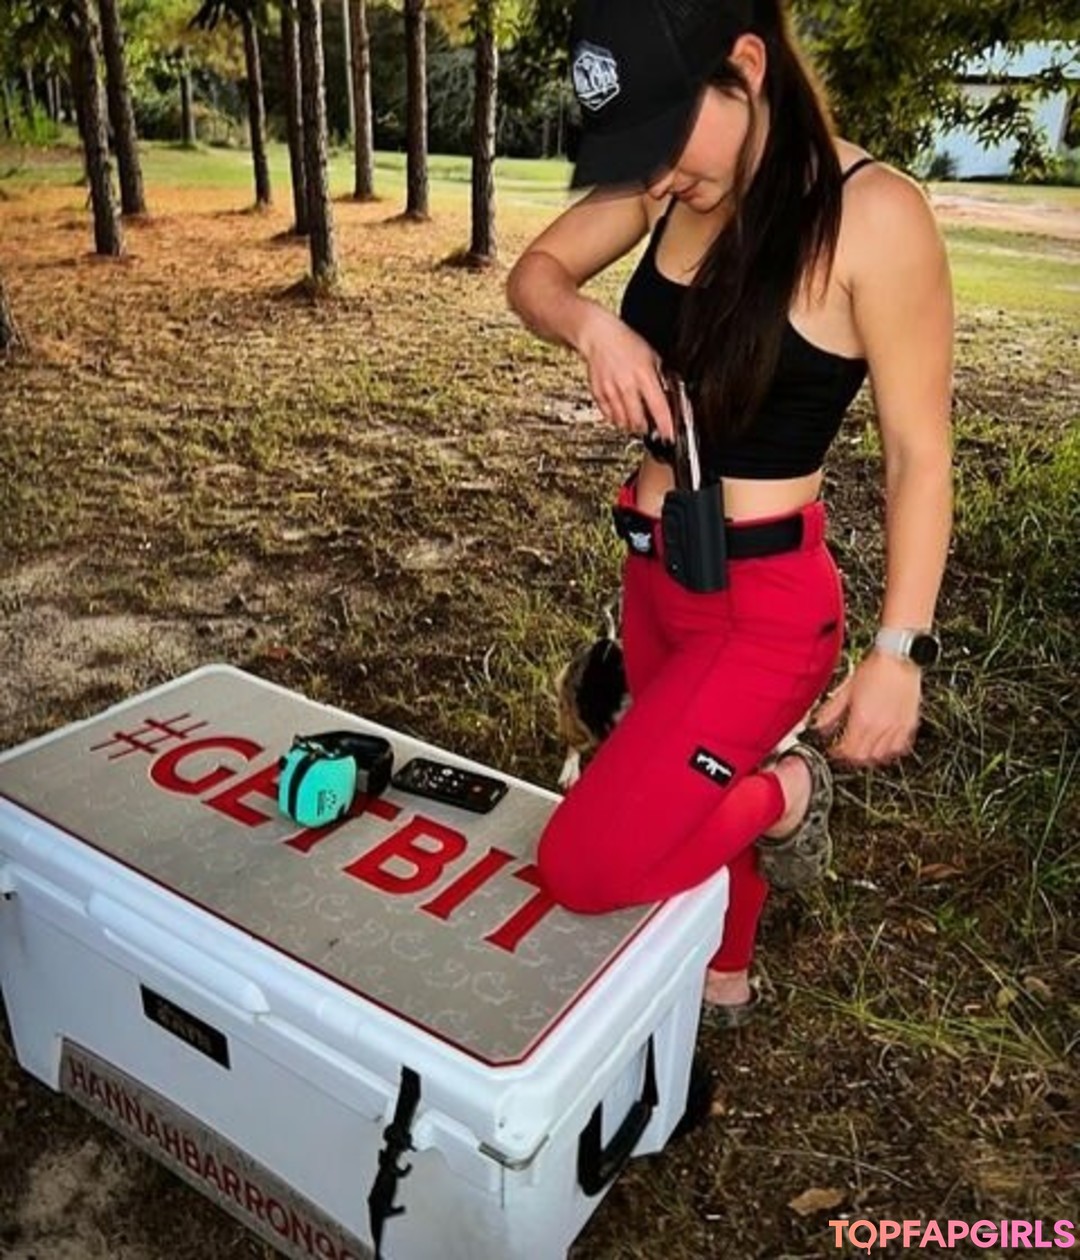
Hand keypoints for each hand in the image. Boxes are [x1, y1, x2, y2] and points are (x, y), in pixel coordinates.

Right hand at [577, 305, 673, 440]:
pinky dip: (616, 419)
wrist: (599, 336)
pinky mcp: (598, 394)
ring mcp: (611, 391)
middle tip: (651, 428)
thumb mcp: (652, 356)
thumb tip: (668, 394)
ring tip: (636, 422)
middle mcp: (627, 386)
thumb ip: (660, 377)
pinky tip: (621, 415)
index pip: (658, 407)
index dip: (665, 425)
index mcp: (644, 376)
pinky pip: (608, 415)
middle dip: (646, 428)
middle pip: (638, 420)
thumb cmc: (625, 342)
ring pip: (623, 421)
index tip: (669, 434)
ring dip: (631, 425)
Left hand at [812, 650, 923, 766]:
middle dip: (851, 758)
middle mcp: (880, 726)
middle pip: (863, 757)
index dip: (837, 754)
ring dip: (870, 757)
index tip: (832, 750)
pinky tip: (883, 745)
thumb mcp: (846, 689)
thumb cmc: (875, 668)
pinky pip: (900, 747)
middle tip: (844, 752)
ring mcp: (897, 727)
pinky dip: (890, 750)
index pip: (847, 750)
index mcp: (862, 719)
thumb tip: (818, 725)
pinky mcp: (909, 723)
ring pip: (882, 756)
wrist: (899, 657)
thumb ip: (831, 711)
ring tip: (862, 750)